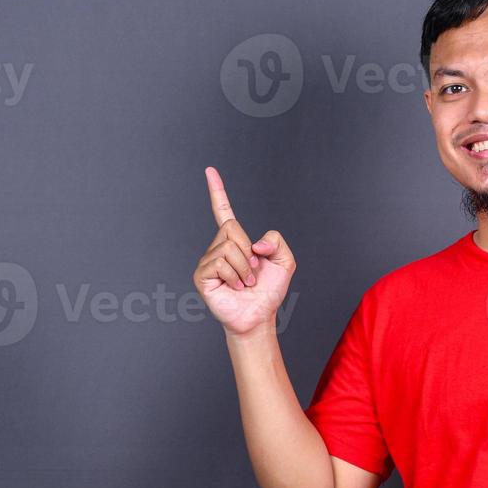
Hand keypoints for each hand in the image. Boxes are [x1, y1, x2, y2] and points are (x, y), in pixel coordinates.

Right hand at [193, 166, 294, 336]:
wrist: (259, 317)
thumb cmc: (269, 292)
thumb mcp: (285, 261)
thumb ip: (277, 241)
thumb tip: (254, 244)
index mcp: (235, 242)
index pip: (223, 212)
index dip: (217, 191)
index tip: (209, 170)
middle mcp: (218, 248)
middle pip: (231, 228)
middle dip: (248, 250)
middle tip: (252, 271)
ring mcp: (208, 261)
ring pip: (228, 247)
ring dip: (244, 268)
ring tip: (244, 282)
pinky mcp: (202, 276)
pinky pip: (220, 263)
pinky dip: (234, 276)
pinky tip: (234, 287)